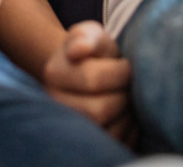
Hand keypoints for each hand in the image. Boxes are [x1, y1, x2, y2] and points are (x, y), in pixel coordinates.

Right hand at [43, 21, 136, 145]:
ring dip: (127, 114)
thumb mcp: (92, 35)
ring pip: (109, 131)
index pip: (92, 79)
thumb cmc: (95, 52)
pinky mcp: (87, 146)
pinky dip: (128, 130)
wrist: (90, 73)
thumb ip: (86, 37)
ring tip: (125, 98)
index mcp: (54, 73)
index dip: (120, 71)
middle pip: (100, 110)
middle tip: (127, 85)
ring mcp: (69, 129)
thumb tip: (76, 51)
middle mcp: (56, 105)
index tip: (125, 64)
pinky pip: (116, 144)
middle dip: (123, 95)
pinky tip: (125, 114)